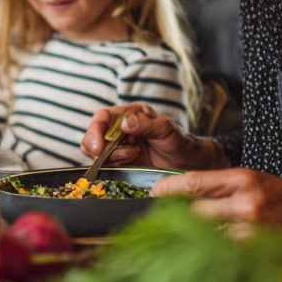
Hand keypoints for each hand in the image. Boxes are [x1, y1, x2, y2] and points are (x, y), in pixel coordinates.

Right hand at [82, 104, 228, 170]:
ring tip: (135, 155)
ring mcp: (118, 148)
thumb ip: (147, 124)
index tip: (98, 145)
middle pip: (93, 136)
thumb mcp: (167, 129)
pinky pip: (106, 166)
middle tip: (121, 153)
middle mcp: (119, 130)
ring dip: (112, 157)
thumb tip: (125, 124)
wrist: (187, 164)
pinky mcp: (120, 164)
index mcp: (129, 114)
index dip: (95, 129)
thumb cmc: (179, 142)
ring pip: (97, 153)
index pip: (103, 117)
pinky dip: (115, 166)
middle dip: (100, 147)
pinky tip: (133, 161)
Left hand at [151, 168, 281, 258]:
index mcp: (243, 178)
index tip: (153, 194)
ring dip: (196, 239)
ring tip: (186, 242)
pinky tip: (211, 254)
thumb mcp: (260, 181)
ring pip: (208, 235)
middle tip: (166, 224)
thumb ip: (226, 188)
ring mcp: (253, 228)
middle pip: (194, 212)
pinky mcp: (260, 250)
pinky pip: (226, 252)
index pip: (193, 182)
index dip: (167, 189)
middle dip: (179, 219)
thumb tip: (189, 197)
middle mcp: (246, 201)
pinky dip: (216, 253)